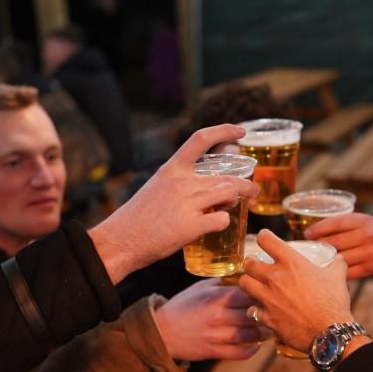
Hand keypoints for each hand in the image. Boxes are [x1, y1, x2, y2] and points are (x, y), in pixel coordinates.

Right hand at [89, 124, 259, 282]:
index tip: (240, 131)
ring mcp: (188, 203)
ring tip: (234, 207)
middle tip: (253, 190)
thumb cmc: (137, 219)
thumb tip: (205, 187)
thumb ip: (179, 183)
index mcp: (171, 169)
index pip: (201, 139)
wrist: (120, 241)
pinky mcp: (191, 226)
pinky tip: (217, 226)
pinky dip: (224, 223)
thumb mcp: (156, 188)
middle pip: (227, 176)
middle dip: (246, 184)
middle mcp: (182, 182)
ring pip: (229, 193)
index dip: (224, 131)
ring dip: (236, 201)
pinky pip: (222, 220)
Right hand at [154, 279, 270, 360]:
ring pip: (252, 335)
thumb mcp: (200, 288)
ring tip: (270, 327)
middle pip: (254, 314)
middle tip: (276, 311)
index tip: (270, 292)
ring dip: (264, 332)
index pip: (248, 293)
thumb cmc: (182, 306)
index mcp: (216, 298)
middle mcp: (219, 317)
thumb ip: (222, 282)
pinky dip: (252, 349)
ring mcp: (218, 336)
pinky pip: (241, 353)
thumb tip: (244, 274)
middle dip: (267, 312)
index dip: (263, 292)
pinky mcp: (215, 352)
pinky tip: (255, 344)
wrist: (162, 332)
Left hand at [239, 229, 353, 351]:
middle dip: (251, 263)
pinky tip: (261, 310)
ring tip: (254, 285)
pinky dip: (254, 310)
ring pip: (244, 283)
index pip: (266, 239)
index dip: (264, 237)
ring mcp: (268, 298)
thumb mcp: (337, 277)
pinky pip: (251, 310)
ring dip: (248, 283)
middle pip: (248, 262)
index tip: (265, 239)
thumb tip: (339, 259)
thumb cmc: (333, 302)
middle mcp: (275, 277)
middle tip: (257, 266)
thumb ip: (336, 265)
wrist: (329, 332)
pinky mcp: (266, 317)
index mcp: (291, 262)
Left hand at [305, 213, 372, 279]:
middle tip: (307, 249)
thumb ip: (341, 224)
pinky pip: (346, 272)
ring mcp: (369, 253)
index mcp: (362, 221)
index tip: (306, 234)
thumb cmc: (371, 233)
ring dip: (324, 261)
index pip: (336, 223)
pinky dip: (334, 273)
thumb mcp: (361, 221)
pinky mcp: (369, 268)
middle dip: (318, 246)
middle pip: (335, 242)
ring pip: (339, 258)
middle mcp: (367, 236)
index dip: (318, 228)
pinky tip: (326, 272)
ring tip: (314, 261)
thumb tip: (311, 233)